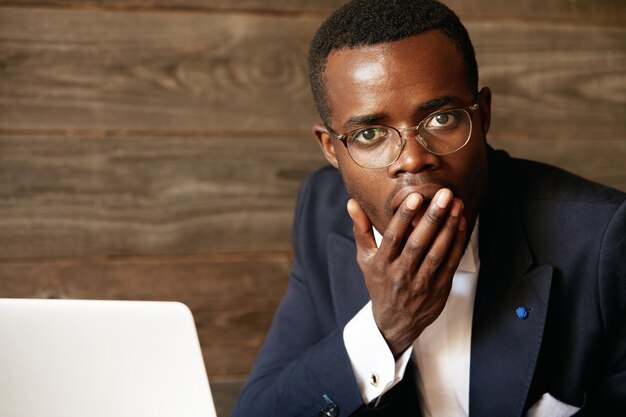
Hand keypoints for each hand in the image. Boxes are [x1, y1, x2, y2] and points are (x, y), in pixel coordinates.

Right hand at [347, 189, 467, 355]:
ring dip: (448, 227)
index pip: (393, 237)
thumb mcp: (365, 258)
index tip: (415, 197)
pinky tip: (461, 223)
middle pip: (418, 243)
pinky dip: (457, 243)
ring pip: (437, 252)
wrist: (395, 322)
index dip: (404, 217)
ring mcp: (421, 282)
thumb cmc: (379, 283)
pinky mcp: (439, 288)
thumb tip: (351, 203)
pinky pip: (450, 263)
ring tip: (456, 204)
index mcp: (382, 264)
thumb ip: (361, 230)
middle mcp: (401, 273)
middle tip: (444, 194)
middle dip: (432, 217)